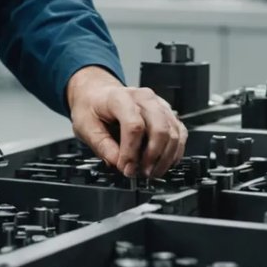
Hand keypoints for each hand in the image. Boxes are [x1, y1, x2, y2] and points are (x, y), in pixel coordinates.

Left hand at [66, 66, 186, 178]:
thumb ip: (102, 146)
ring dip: (165, 158)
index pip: (134, 126)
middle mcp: (143, 98)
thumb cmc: (92, 107)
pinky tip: (164, 162)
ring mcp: (158, 104)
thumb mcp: (86, 126)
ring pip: (173, 132)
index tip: (125, 168)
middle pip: (159, 128)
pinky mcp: (167, 112)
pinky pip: (180, 132)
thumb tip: (119, 164)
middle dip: (152, 157)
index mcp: (120, 98)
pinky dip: (175, 151)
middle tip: (141, 172)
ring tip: (151, 172)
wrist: (98, 94)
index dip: (131, 152)